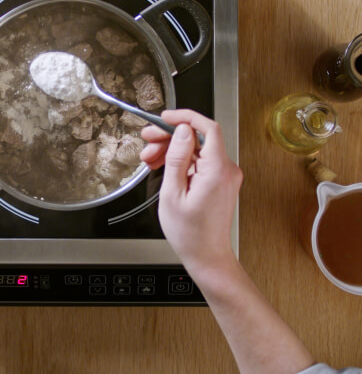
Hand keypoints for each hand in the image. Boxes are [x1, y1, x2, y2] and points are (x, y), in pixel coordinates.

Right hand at [140, 110, 242, 273]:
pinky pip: (199, 162)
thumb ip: (178, 159)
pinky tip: (162, 167)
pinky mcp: (219, 182)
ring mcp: (224, 176)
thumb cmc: (190, 233)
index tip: (166, 117)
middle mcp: (226, 170)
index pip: (208, 128)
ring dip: (172, 150)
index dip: (185, 117)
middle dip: (170, 136)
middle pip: (198, 138)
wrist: (207, 256)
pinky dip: (180, 162)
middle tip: (148, 140)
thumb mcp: (173, 194)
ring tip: (149, 158)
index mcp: (217, 170)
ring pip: (196, 150)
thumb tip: (182, 132)